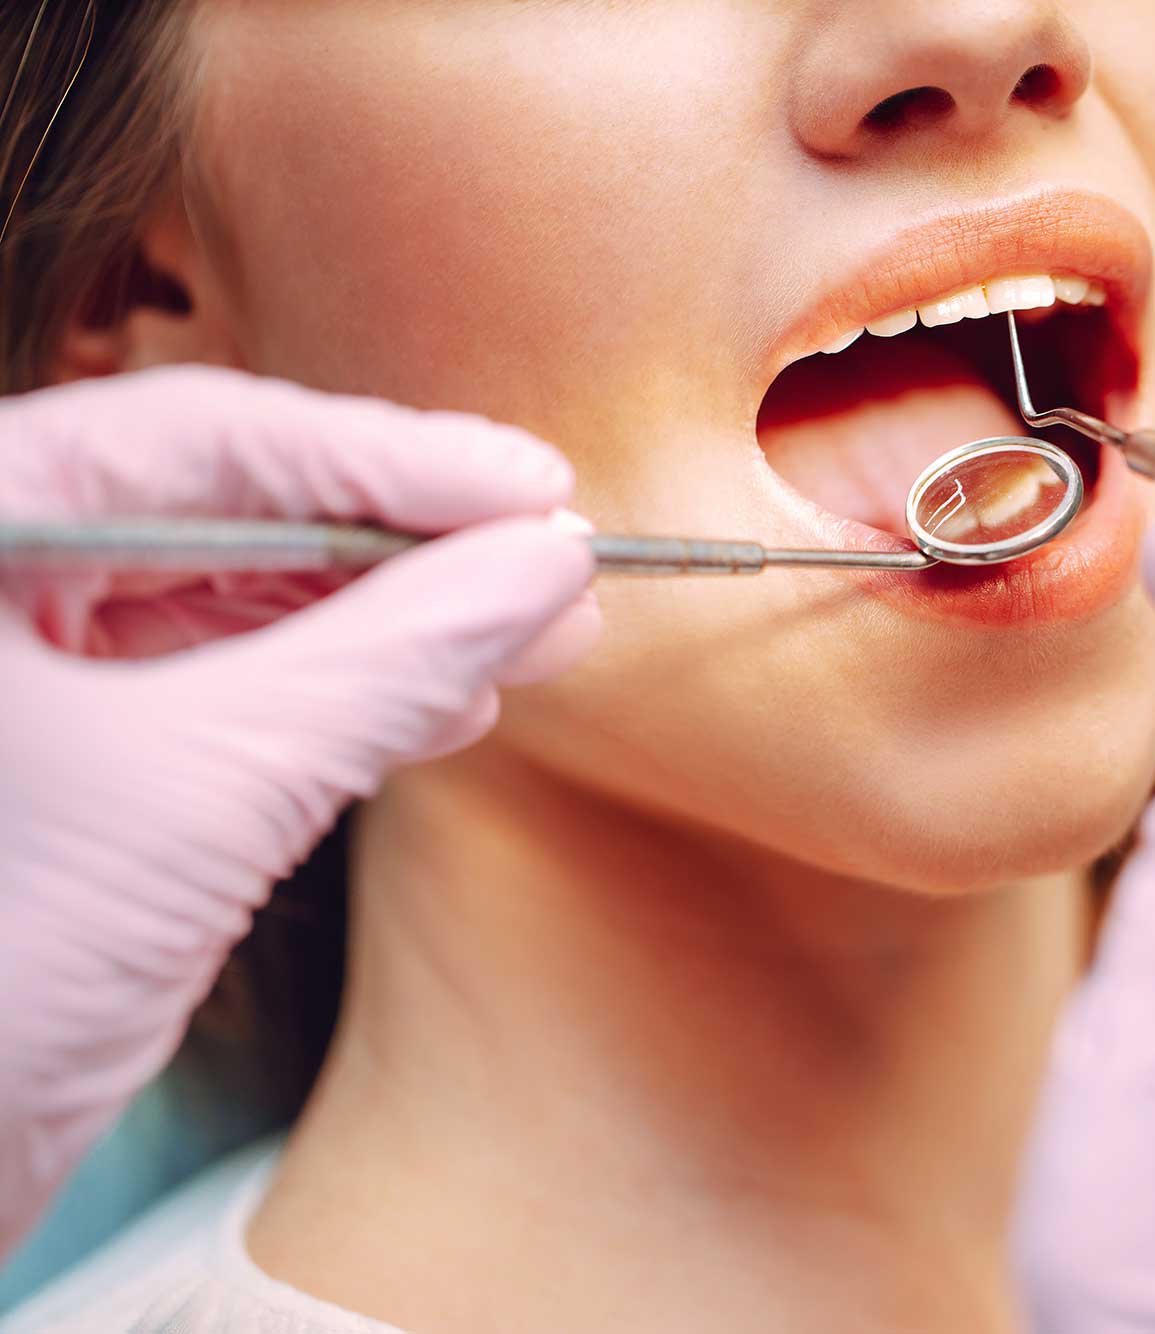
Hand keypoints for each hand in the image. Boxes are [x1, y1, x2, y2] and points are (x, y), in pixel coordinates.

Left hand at [0, 368, 597, 1257]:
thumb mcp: (209, 790)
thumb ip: (388, 658)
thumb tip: (543, 568)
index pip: (207, 438)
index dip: (391, 456)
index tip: (530, 489)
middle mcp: (2, 573)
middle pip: (234, 505)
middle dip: (410, 542)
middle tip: (549, 558)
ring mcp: (29, 663)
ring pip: (243, 596)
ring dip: (398, 620)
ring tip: (532, 632)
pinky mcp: (81, 752)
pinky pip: (232, 683)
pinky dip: (347, 691)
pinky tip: (447, 701)